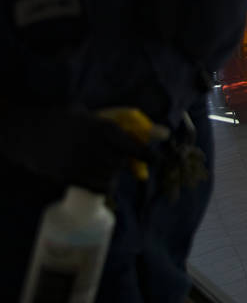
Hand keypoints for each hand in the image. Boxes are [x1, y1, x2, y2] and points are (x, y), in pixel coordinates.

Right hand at [2, 106, 159, 192]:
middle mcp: (91, 146)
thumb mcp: (93, 116)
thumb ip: (122, 126)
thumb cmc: (67, 120)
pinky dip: (102, 185)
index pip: (131, 146)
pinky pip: (94, 186)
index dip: (145, 154)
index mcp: (100, 128)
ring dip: (112, 173)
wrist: (30, 132)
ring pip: (108, 176)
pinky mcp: (67, 176)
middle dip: (123, 162)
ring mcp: (78, 163)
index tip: (155, 160)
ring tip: (104, 165)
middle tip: (121, 158)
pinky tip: (99, 179)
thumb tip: (161, 133)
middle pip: (120, 162)